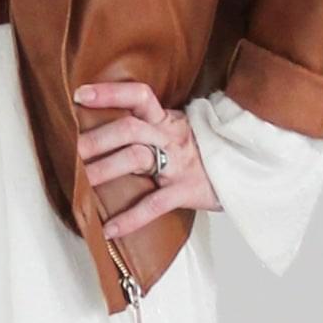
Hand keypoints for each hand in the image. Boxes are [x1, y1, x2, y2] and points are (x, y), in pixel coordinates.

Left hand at [71, 78, 221, 241]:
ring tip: (82, 183)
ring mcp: (178, 164)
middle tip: (73, 150)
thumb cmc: (204, 150)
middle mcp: (169, 137)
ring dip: (105, 170)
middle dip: (98, 138)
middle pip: (129, 128)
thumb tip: (107, 127)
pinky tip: (108, 229)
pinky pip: (154, 204)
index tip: (80, 95)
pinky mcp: (186, 191)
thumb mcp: (178, 129)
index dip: (110, 93)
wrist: (248, 167)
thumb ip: (150, 126)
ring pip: (137, 159)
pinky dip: (130, 219)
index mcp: (166, 119)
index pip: (138, 96)